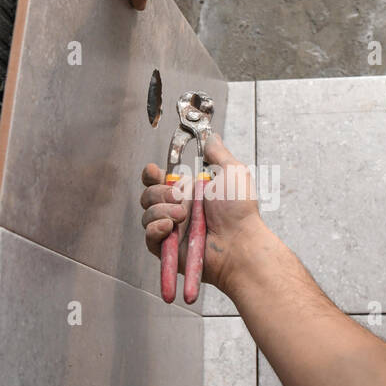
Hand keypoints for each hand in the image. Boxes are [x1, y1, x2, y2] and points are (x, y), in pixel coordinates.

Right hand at [139, 134, 268, 295]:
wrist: (238, 242)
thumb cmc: (239, 210)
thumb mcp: (232, 172)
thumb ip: (217, 152)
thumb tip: (211, 136)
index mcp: (190, 191)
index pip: (158, 179)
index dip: (151, 174)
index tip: (155, 171)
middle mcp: (178, 208)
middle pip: (148, 194)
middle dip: (162, 192)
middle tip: (181, 197)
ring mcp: (172, 229)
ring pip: (147, 213)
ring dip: (163, 210)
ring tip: (184, 216)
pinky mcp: (168, 249)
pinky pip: (148, 235)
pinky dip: (157, 228)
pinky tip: (171, 227)